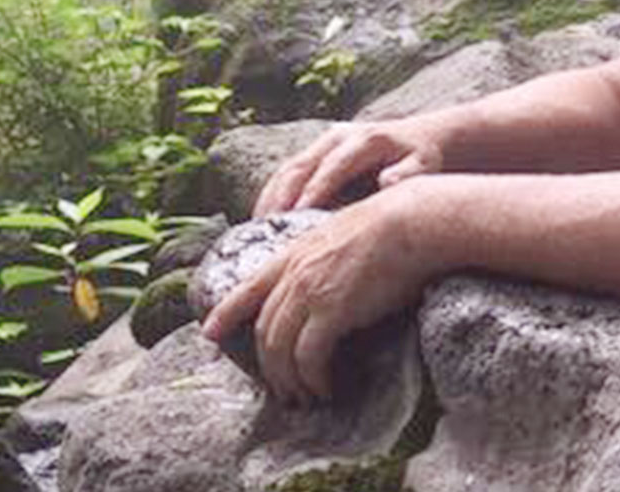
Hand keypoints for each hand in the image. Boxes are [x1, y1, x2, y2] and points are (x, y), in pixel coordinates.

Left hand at [202, 185, 431, 403]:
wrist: (409, 222)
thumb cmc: (389, 229)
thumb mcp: (339, 237)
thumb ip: (321, 260)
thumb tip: (326, 287)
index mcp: (293, 253)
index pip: (248, 288)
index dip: (226, 313)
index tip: (209, 333)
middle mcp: (294, 273)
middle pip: (265, 329)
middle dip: (268, 365)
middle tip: (281, 390)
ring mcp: (309, 291)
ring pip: (281, 347)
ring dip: (289, 379)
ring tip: (303, 398)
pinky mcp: (332, 310)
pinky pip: (309, 356)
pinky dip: (313, 378)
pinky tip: (325, 388)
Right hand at [254, 115, 447, 216]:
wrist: (418, 136)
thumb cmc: (422, 157)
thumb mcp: (423, 164)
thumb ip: (407, 174)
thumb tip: (386, 182)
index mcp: (363, 140)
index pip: (334, 166)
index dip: (315, 189)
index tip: (299, 215)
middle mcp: (338, 137)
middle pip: (302, 165)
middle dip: (282, 195)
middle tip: (266, 226)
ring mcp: (323, 142)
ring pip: (289, 167)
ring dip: (271, 196)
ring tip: (257, 227)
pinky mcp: (316, 151)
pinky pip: (288, 171)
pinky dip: (273, 193)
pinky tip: (263, 218)